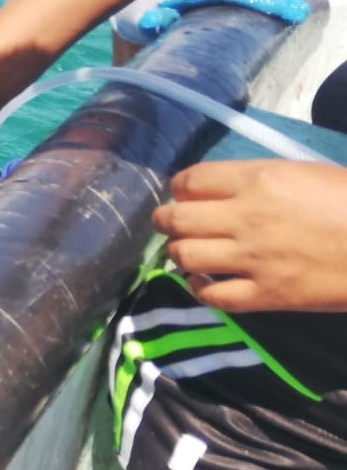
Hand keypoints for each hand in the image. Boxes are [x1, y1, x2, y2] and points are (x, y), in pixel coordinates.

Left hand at [154, 160, 346, 311]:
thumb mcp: (304, 174)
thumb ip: (260, 180)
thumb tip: (226, 189)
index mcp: (257, 180)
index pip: (189, 180)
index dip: (180, 188)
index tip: (183, 195)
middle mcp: (244, 217)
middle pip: (176, 219)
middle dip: (165, 221)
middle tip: (169, 224)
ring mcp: (252, 258)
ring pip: (185, 255)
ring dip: (179, 253)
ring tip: (187, 252)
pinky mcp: (267, 295)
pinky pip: (213, 295)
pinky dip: (199, 288)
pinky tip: (202, 282)